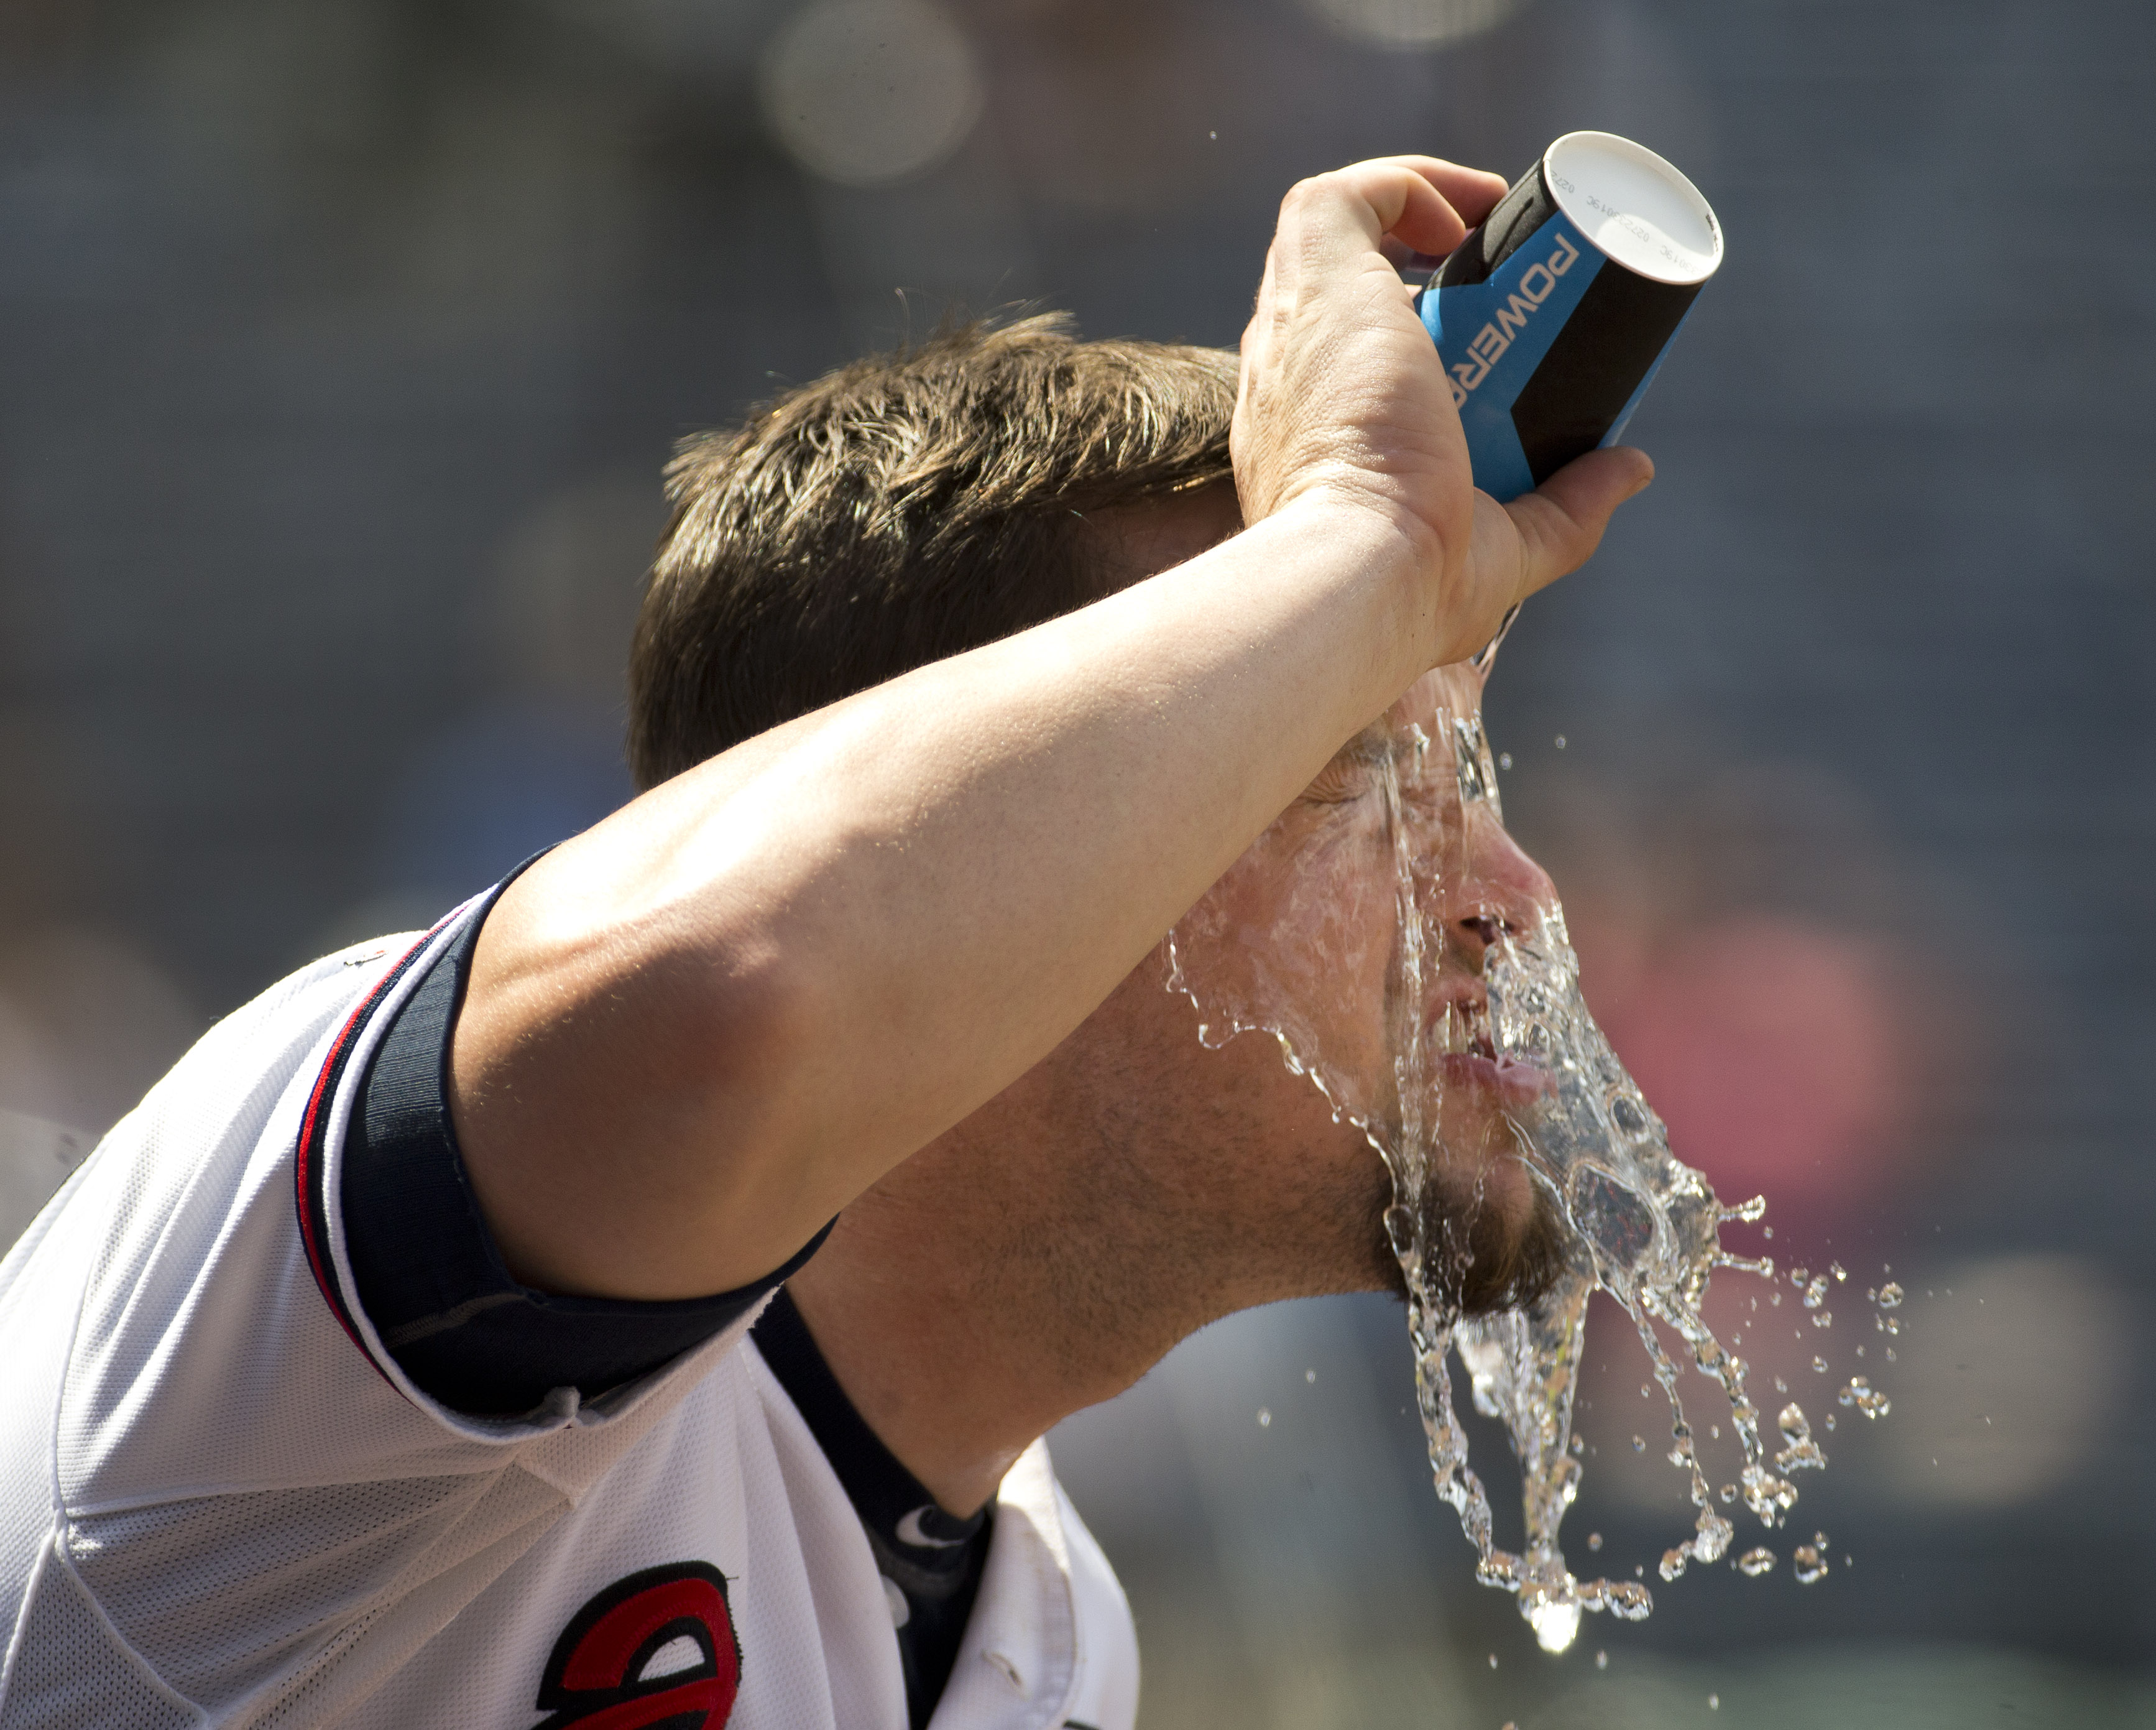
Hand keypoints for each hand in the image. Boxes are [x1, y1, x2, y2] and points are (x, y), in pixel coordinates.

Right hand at [1232, 156, 1652, 670]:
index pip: (1341, 363)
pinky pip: (1346, 196)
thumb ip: (1568, 512)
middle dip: (1412, 270)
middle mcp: (1285, 379)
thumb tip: (1632, 467)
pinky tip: (1474, 207)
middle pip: (1342, 293)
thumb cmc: (1418, 582)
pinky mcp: (1315, 281)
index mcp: (1309, 441)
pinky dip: (1408, 182)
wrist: (1367, 570)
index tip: (1484, 332)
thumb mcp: (1509, 549)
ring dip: (1409, 212)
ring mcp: (1291, 330)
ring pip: (1333, 232)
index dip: (1406, 332)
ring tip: (1488, 227)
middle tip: (1502, 281)